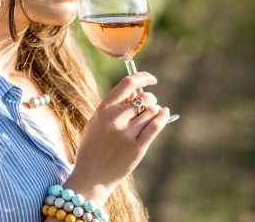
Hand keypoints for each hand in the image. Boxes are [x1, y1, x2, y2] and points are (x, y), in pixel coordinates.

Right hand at [62, 72, 170, 204]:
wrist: (90, 177)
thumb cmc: (94, 147)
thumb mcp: (96, 122)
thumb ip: (113, 107)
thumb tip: (136, 92)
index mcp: (103, 109)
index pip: (128, 83)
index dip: (143, 77)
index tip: (151, 80)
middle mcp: (115, 119)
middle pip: (143, 98)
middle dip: (151, 99)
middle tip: (150, 105)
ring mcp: (126, 134)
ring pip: (151, 112)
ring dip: (155, 111)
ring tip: (153, 115)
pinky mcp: (136, 148)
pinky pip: (155, 126)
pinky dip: (163, 117)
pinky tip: (164, 114)